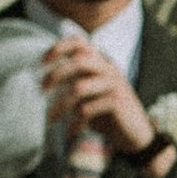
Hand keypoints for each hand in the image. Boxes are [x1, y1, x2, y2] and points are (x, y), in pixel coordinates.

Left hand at [41, 34, 157, 159]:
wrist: (135, 135)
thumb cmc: (107, 114)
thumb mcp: (90, 95)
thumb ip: (74, 82)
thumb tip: (45, 80)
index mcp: (101, 63)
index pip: (80, 42)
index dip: (59, 47)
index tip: (41, 62)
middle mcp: (108, 69)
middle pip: (77, 61)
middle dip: (55, 74)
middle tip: (41, 90)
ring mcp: (114, 85)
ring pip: (78, 88)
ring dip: (60, 105)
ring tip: (51, 120)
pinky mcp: (117, 102)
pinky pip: (87, 109)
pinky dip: (75, 122)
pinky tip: (71, 132)